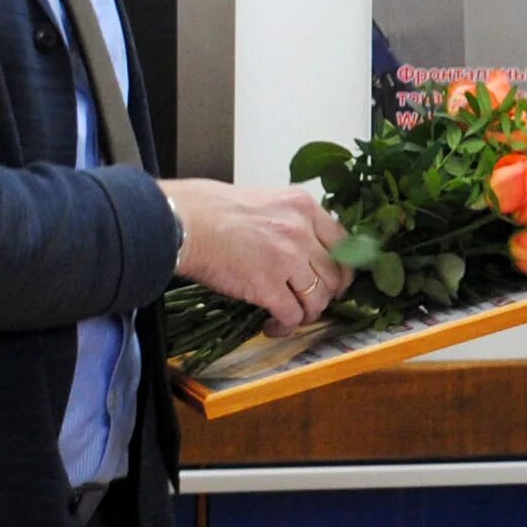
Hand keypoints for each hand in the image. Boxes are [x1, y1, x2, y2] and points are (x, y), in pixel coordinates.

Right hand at [161, 180, 353, 329]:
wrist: (182, 222)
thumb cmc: (210, 209)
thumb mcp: (264, 200)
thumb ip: (289, 220)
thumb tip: (302, 247)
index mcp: (304, 206)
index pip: (344, 243)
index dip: (342, 269)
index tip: (334, 281)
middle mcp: (302, 231)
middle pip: (335, 275)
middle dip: (325, 295)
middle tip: (310, 304)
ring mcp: (288, 259)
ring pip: (318, 299)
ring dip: (305, 314)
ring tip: (287, 316)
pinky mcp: (269, 286)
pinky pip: (292, 316)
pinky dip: (284, 326)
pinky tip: (271, 325)